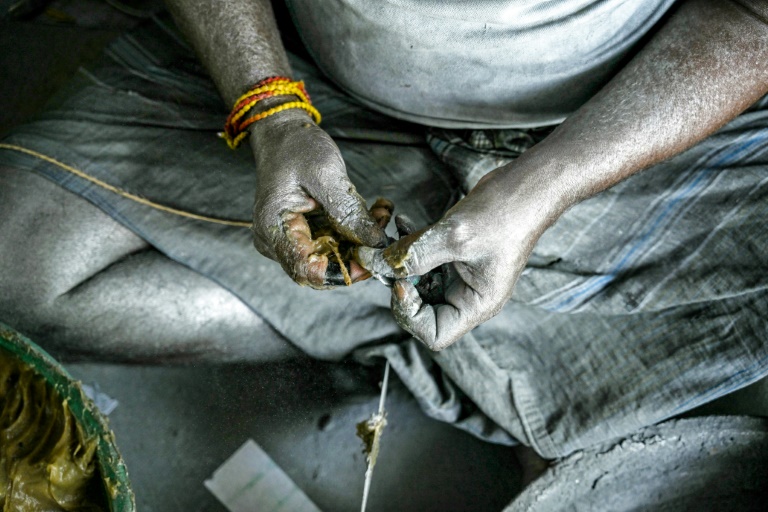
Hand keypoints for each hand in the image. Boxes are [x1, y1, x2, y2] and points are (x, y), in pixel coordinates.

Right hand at [249, 109, 388, 287]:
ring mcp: (291, 239)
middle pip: (322, 268)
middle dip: (357, 254)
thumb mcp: (325, 174)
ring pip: (333, 257)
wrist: (282, 133)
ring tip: (381, 214)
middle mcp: (277, 242)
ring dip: (361, 241)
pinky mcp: (304, 233)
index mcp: (274, 229)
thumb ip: (348, 211)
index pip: (307, 270)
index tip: (371, 259)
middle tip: (383, 231)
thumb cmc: (295, 148)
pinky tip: (372, 213)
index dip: (341, 271)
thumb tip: (374, 243)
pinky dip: (354, 232)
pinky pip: (333, 243)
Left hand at [358, 164, 562, 349]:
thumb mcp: (455, 236)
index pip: (434, 334)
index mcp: (477, 305)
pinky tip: (403, 223)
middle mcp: (469, 296)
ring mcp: (461, 277)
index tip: (400, 282)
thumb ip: (413, 254)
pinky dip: (410, 246)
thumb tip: (375, 265)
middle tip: (388, 259)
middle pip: (422, 311)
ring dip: (401, 262)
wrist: (527, 186)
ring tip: (393, 236)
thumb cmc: (506, 214)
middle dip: (401, 284)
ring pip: (419, 283)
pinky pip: (424, 261)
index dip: (410, 313)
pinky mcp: (455, 257)